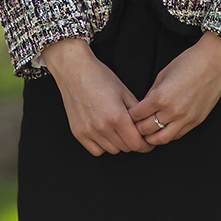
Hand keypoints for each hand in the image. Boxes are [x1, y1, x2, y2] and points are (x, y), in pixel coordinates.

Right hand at [39, 37, 151, 155]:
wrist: (74, 70)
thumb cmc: (99, 77)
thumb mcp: (124, 91)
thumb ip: (137, 112)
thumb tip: (146, 126)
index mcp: (117, 116)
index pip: (136, 144)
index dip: (145, 144)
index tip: (147, 141)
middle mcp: (102, 127)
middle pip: (125, 148)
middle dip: (133, 142)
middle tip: (133, 132)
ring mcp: (88, 131)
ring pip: (112, 150)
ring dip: (118, 143)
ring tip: (118, 129)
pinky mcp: (78, 133)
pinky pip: (96, 150)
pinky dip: (103, 145)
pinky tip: (105, 133)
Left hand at [128, 32, 220, 145]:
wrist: (214, 62)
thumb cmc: (188, 63)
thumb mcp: (163, 75)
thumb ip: (152, 93)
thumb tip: (143, 107)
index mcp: (160, 97)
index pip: (137, 115)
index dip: (129, 117)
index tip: (126, 116)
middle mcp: (172, 111)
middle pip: (146, 130)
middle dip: (136, 129)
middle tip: (131, 127)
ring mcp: (185, 118)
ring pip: (161, 139)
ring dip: (150, 138)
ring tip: (146, 134)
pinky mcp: (195, 121)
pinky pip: (177, 135)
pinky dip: (166, 135)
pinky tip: (162, 130)